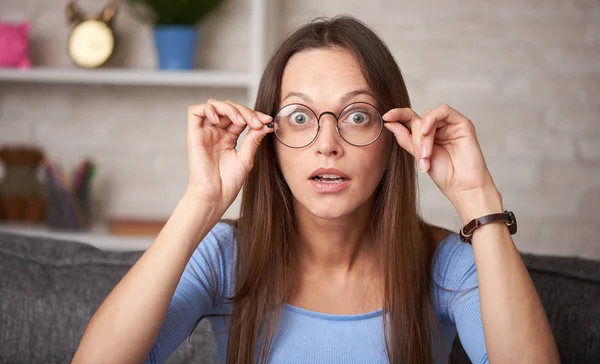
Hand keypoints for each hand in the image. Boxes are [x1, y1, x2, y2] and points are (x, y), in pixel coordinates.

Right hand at [185, 99, 272, 210]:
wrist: (214, 197)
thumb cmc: (228, 182)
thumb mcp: (246, 158)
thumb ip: (253, 138)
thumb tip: (266, 123)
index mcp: (229, 137)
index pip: (241, 116)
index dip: (254, 114)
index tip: (267, 121)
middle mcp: (216, 132)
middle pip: (229, 107)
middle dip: (246, 111)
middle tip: (257, 122)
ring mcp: (205, 132)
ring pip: (214, 105)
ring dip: (230, 108)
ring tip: (241, 121)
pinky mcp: (193, 134)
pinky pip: (195, 111)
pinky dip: (209, 109)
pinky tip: (220, 121)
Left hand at [383, 104, 501, 220]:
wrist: (461, 185)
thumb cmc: (444, 173)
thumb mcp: (418, 155)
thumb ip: (405, 138)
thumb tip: (389, 123)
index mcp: (427, 134)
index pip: (410, 118)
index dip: (397, 114)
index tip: (385, 117)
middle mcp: (438, 127)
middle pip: (418, 119)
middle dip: (416, 138)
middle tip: (421, 157)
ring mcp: (450, 124)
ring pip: (429, 116)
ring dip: (424, 134)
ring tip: (427, 154)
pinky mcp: (462, 123)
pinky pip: (443, 111)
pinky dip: (432, 120)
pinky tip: (427, 132)